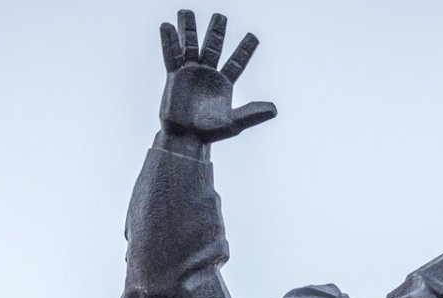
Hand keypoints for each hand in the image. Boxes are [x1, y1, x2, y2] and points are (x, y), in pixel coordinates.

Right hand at [158, 10, 276, 142]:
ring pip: (191, 45)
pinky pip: (171, 55)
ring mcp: (191, 72)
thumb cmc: (210, 133)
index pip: (237, 61)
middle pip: (213, 47)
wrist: (186, 139)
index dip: (245, 49)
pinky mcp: (174, 76)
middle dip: (216, 31)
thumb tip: (274, 109)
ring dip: (189, 28)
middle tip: (220, 16)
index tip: (253, 37)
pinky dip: (169, 41)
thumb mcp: (234, 123)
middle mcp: (208, 73)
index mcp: (224, 82)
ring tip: (186, 11)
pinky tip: (167, 26)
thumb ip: (252, 113)